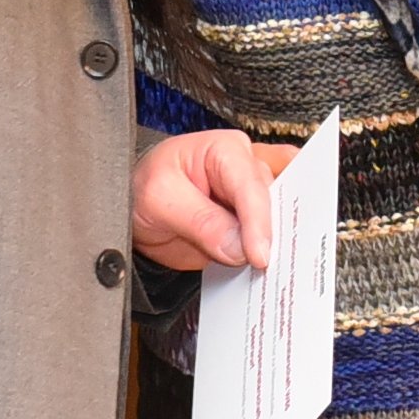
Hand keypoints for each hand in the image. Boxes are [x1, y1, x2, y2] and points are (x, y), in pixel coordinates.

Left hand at [132, 130, 296, 270]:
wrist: (137, 211)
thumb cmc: (145, 189)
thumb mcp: (160, 200)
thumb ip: (200, 222)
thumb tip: (239, 248)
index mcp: (224, 149)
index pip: (250, 187)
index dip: (258, 223)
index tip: (259, 255)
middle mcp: (246, 167)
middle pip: (272, 202)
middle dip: (273, 234)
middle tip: (273, 266)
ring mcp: (252, 196)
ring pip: (281, 218)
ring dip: (282, 243)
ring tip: (281, 269)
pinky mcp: (253, 221)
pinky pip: (276, 232)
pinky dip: (280, 247)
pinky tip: (281, 263)